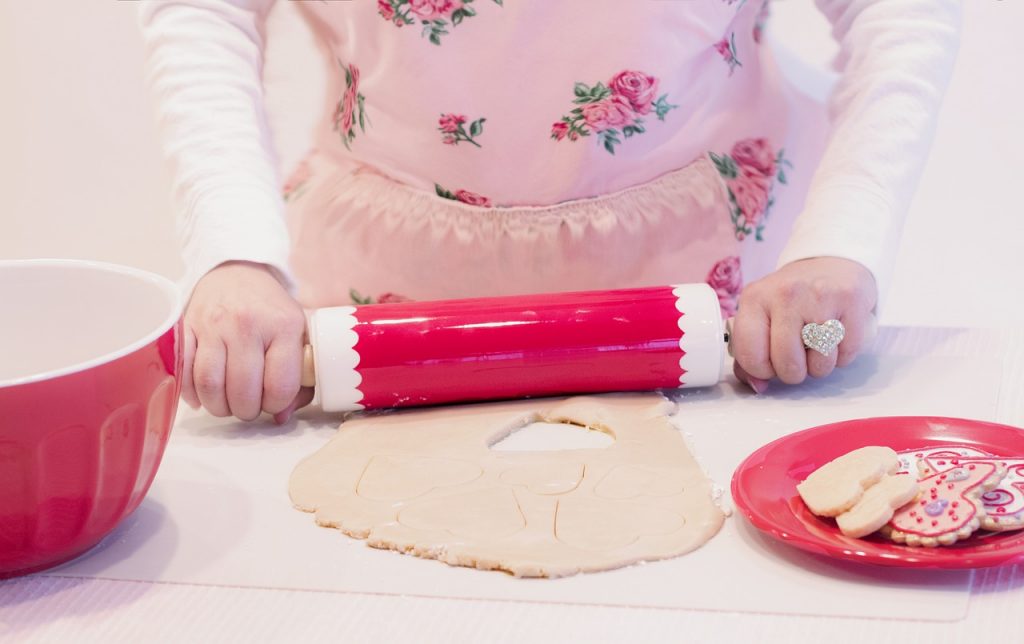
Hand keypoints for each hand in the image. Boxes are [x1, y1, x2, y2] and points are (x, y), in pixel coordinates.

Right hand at [183, 261, 312, 422]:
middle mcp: (247, 324)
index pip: (279, 386)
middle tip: (248, 407)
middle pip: (242, 391)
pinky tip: (204, 393)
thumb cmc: (271, 309)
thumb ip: (298, 377)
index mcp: (283, 326)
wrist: (238, 272)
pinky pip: (183, 371)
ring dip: (218, 406)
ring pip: (209, 385)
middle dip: (246, 411)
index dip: (276, 405)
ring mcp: (214, 325)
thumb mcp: (298, 334)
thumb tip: (282, 417)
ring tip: (227, 404)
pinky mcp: (187, 326)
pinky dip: (191, 392)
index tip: (273, 402)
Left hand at [730, 257, 877, 391]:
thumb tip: (757, 387)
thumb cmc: (792, 298)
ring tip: (817, 343)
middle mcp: (785, 294)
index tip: (770, 361)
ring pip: (820, 364)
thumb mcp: (762, 315)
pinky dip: (842, 354)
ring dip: (820, 364)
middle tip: (798, 355)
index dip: (762, 370)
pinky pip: (847, 354)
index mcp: (754, 298)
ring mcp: (819, 297)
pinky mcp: (851, 301)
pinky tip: (836, 335)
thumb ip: (750, 354)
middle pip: (788, 365)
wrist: (832, 262)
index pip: (750, 355)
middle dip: (794, 371)